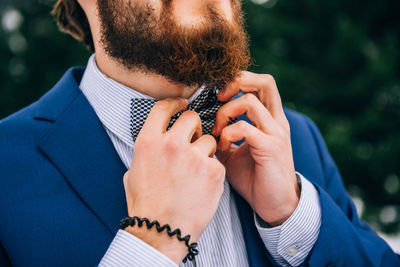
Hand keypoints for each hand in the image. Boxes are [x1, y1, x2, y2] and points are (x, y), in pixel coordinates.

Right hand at [123, 98, 224, 263]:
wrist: (162, 231)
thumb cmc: (146, 204)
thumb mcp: (134, 171)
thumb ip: (148, 149)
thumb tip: (157, 137)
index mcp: (148, 141)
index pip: (163, 107)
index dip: (175, 103)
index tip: (182, 104)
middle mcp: (171, 144)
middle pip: (191, 117)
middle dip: (194, 126)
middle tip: (193, 139)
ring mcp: (194, 157)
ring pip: (208, 139)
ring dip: (205, 151)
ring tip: (197, 170)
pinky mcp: (213, 171)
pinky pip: (217, 161)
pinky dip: (212, 170)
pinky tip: (203, 184)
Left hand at [212, 71, 299, 225]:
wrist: (274, 205)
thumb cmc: (254, 178)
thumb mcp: (234, 152)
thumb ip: (224, 135)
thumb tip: (202, 126)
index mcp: (271, 119)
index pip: (261, 84)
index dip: (239, 81)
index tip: (219, 95)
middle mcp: (277, 122)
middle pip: (264, 82)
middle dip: (236, 83)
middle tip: (219, 99)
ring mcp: (276, 133)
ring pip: (250, 102)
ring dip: (226, 112)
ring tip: (218, 130)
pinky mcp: (270, 148)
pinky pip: (245, 128)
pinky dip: (228, 133)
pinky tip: (222, 147)